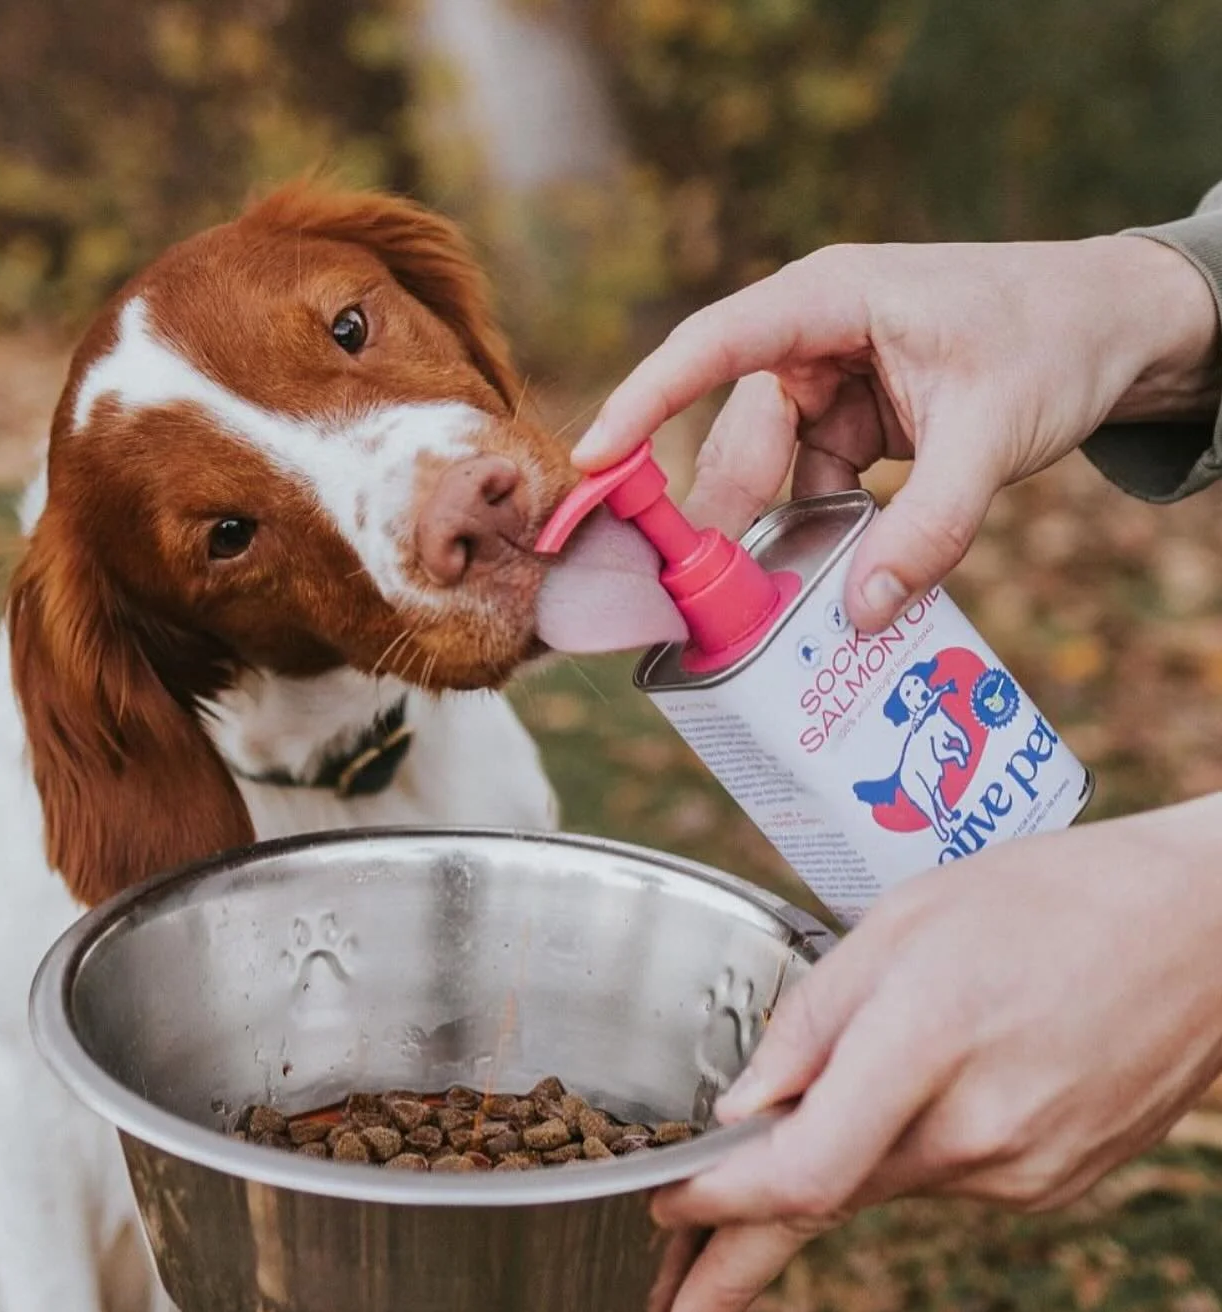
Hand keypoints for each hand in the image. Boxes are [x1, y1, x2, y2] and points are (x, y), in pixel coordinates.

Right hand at [575, 235, 1219, 631]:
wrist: (1116, 325)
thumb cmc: (1055, 341)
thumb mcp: (995, 435)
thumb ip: (931, 526)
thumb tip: (862, 614)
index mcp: (831, 299)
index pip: (713, 346)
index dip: (646, 403)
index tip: (592, 461)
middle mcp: (815, 335)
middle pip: (737, 432)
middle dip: (723, 514)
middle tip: (698, 599)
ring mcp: (832, 379)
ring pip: (770, 468)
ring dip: (772, 534)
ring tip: (763, 605)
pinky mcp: (854, 419)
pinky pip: (812, 483)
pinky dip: (817, 531)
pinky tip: (826, 578)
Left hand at [652, 797, 1221, 1311]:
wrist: (1206, 932)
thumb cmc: (1049, 901)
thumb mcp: (902, 924)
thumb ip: (811, 1022)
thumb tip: (743, 1112)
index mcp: (928, 1043)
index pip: (800, 1171)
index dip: (718, 1204)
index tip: (661, 1210)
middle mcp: (978, 1129)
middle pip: (826, 1206)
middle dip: (737, 1267)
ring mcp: (1023, 1170)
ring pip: (882, 1186)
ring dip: (827, 1177)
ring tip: (817, 1123)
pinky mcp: (1051, 1184)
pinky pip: (942, 1177)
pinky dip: (903, 1153)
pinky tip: (928, 1094)